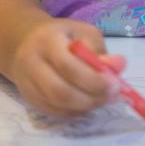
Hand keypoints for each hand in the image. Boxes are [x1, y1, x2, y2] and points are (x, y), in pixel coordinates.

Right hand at [8, 16, 125, 115]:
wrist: (25, 41)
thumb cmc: (62, 36)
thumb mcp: (83, 32)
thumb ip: (99, 50)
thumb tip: (119, 66)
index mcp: (47, 40)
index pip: (68, 65)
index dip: (93, 79)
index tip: (115, 84)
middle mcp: (33, 63)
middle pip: (60, 91)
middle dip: (91, 98)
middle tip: (113, 96)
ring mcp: (28, 84)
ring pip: (58, 106)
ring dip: (86, 107)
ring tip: (104, 99)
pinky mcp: (30, 99)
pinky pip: (55, 112)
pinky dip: (76, 112)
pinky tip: (89, 103)